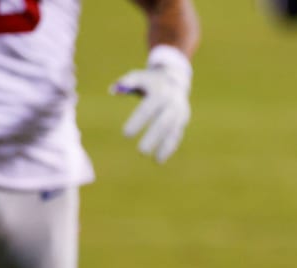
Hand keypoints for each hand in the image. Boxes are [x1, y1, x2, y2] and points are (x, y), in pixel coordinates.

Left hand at [111, 46, 191, 162]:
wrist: (176, 79)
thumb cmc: (150, 81)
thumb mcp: (138, 77)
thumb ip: (126, 83)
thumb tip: (113, 91)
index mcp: (159, 92)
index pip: (147, 109)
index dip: (137, 122)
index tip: (125, 134)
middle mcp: (172, 103)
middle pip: (163, 123)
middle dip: (153, 137)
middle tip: (141, 151)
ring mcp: (179, 112)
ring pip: (173, 131)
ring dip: (165, 146)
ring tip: (155, 160)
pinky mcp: (183, 120)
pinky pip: (177, 135)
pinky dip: (170, 147)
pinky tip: (160, 159)